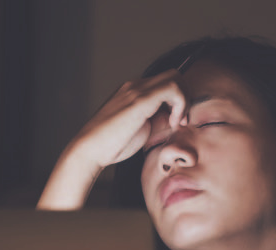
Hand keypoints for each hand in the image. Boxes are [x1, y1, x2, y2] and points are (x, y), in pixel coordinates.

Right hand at [37, 70, 186, 209]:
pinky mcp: (139, 99)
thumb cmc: (112, 145)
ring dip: (183, 100)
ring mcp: (136, 90)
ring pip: (175, 78)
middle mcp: (135, 86)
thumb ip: (159, 122)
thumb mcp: (143, 131)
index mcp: (134, 92)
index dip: (179, 101)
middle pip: (173, 75)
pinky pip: (172, 88)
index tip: (177, 123)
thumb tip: (177, 120)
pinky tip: (172, 122)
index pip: (165, 84)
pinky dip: (180, 104)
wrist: (90, 149)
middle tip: (180, 121)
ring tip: (176, 123)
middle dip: (184, 96)